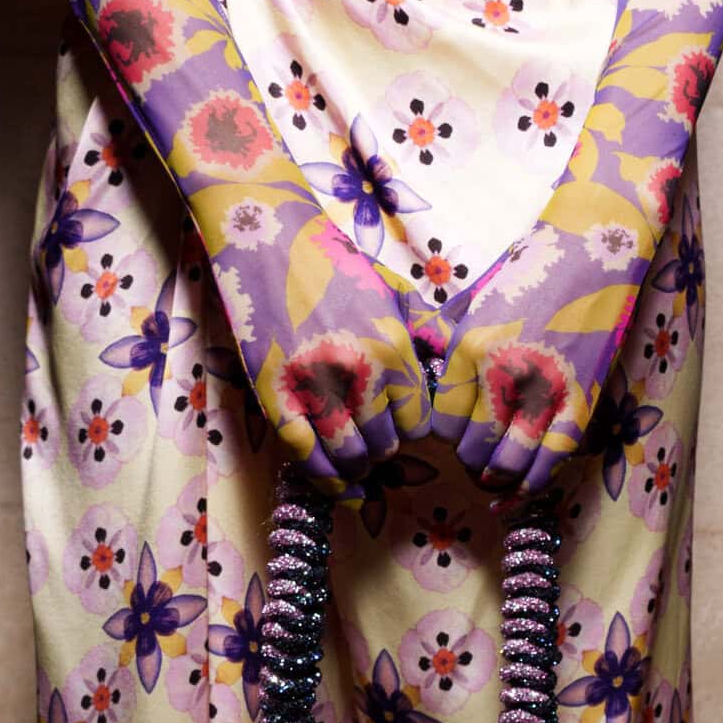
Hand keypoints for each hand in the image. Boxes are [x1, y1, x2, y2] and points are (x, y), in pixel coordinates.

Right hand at [236, 218, 442, 493]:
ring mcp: (315, 385)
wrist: (267, 238)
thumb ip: (428, 334)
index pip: (419, 424)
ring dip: (356, 468)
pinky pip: (305, 455)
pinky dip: (323, 478)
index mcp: (395, 349)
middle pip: (386, 445)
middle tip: (375, 447)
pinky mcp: (274, 394)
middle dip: (383, 450)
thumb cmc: (334, 264)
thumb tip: (455, 366)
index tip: (399, 427)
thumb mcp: (396, 292)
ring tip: (356, 464)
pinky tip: (333, 484)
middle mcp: (360, 373)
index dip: (410, 432)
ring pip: (349, 457)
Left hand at [428, 215, 619, 496]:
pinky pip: (553, 458)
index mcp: (471, 349)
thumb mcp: (475, 307)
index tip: (459, 432)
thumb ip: (452, 350)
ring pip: (511, 462)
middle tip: (477, 457)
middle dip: (472, 460)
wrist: (592, 254)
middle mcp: (504, 374)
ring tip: (496, 475)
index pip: (445, 424)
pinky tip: (525, 485)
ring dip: (500, 476)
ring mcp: (545, 390)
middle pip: (474, 448)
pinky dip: (536, 480)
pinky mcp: (581, 400)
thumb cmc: (530, 277)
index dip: (449, 437)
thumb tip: (431, 393)